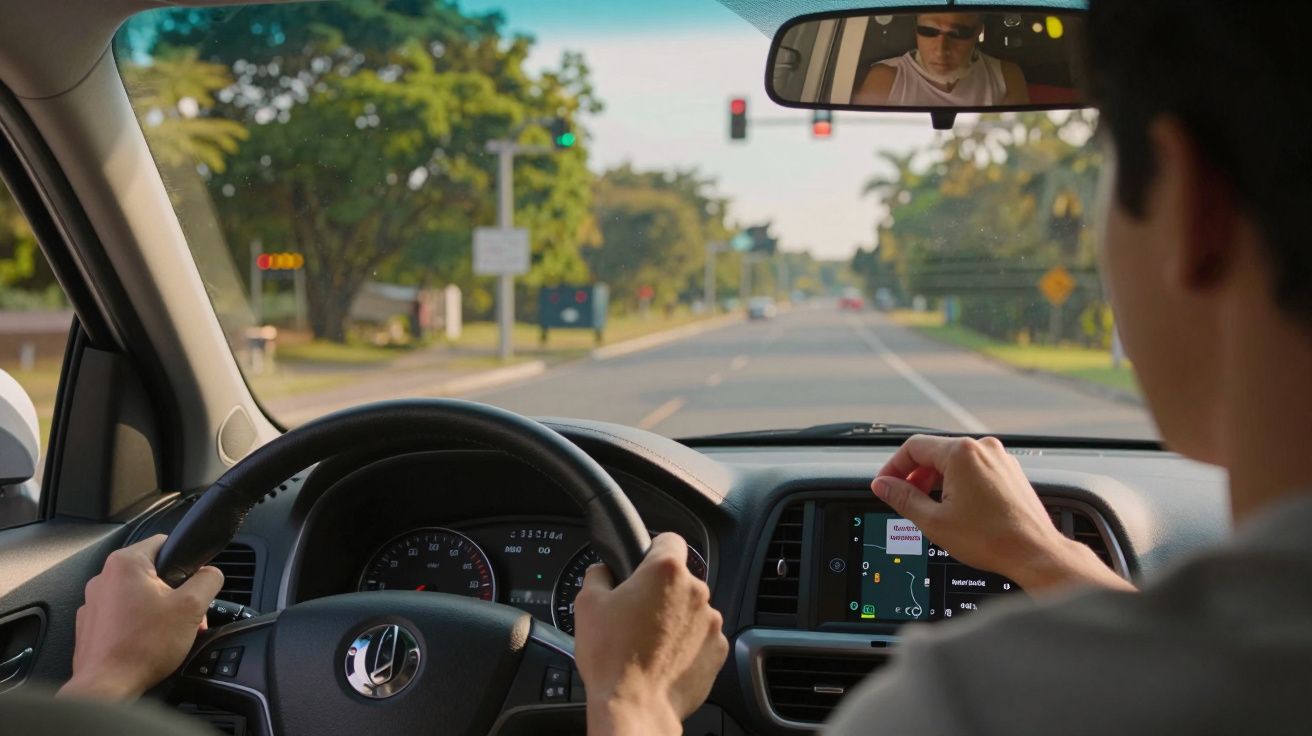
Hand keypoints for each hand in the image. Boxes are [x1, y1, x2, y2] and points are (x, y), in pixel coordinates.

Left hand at [58, 535, 223, 700]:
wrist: (107, 687)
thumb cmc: (144, 647)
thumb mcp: (192, 607)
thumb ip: (209, 580)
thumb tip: (212, 573)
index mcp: (126, 564)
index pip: (165, 543)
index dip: (187, 561)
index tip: (193, 583)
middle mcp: (103, 578)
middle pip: (153, 572)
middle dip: (175, 592)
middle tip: (187, 616)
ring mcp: (92, 603)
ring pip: (138, 595)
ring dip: (158, 609)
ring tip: (169, 634)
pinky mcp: (89, 625)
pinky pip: (122, 615)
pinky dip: (138, 624)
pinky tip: (148, 643)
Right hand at [575, 533, 727, 735]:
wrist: (635, 706)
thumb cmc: (612, 657)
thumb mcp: (588, 604)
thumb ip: (599, 574)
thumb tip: (604, 570)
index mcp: (665, 571)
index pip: (668, 539)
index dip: (652, 550)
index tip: (643, 564)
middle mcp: (695, 591)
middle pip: (679, 579)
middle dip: (660, 591)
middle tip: (635, 613)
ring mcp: (711, 622)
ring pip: (691, 609)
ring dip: (674, 618)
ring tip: (648, 642)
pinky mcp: (718, 650)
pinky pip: (701, 637)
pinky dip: (687, 644)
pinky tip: (664, 658)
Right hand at [872, 435, 1132, 592]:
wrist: (1034, 552)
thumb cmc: (991, 538)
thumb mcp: (934, 521)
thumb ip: (902, 498)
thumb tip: (883, 485)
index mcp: (961, 453)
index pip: (913, 448)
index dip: (893, 467)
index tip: (886, 485)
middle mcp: (983, 449)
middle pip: (935, 453)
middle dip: (915, 475)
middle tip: (904, 499)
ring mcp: (999, 459)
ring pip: (955, 461)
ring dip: (936, 480)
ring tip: (931, 507)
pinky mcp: (1009, 472)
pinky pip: (974, 469)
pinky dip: (958, 483)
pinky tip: (956, 507)